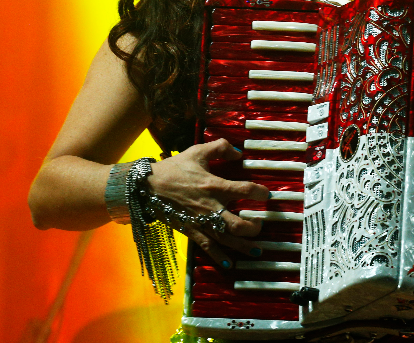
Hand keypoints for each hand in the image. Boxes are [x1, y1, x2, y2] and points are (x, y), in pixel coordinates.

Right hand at [146, 138, 269, 267]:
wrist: (147, 187)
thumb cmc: (174, 168)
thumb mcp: (198, 151)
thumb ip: (220, 147)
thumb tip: (239, 154)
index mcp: (215, 186)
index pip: (245, 190)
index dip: (260, 193)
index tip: (266, 195)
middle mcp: (211, 207)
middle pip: (238, 224)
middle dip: (254, 227)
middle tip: (260, 224)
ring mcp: (201, 222)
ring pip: (226, 239)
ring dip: (244, 246)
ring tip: (257, 250)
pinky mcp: (191, 231)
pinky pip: (207, 247)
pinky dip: (218, 258)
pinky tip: (229, 265)